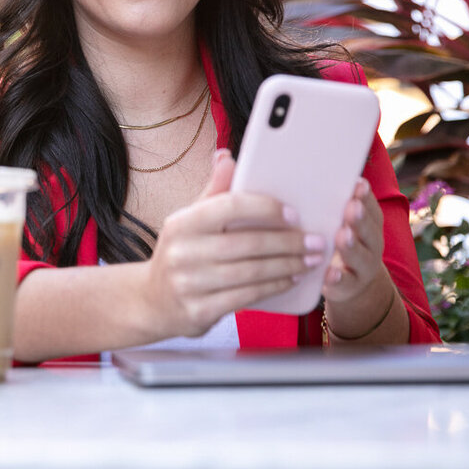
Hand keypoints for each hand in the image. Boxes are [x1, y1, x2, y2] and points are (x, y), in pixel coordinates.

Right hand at [143, 149, 326, 338]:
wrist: (152, 301)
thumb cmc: (181, 253)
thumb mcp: (190, 220)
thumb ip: (214, 191)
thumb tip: (227, 157)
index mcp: (182, 223)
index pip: (229, 206)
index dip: (265, 208)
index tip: (293, 214)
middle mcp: (183, 252)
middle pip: (248, 244)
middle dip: (289, 243)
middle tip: (316, 242)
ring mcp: (189, 284)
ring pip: (252, 272)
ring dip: (288, 266)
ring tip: (311, 261)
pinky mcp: (199, 311)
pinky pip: (247, 297)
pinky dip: (274, 286)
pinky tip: (291, 279)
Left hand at [321, 178, 402, 340]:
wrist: (351, 284)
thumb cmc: (337, 241)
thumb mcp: (340, 222)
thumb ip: (332, 204)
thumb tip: (308, 168)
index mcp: (369, 225)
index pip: (371, 209)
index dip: (365, 197)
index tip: (357, 184)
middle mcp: (371, 245)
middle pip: (368, 231)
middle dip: (359, 218)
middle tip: (351, 206)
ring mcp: (363, 268)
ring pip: (360, 257)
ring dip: (351, 246)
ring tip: (343, 235)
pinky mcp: (348, 288)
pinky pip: (345, 283)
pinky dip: (338, 278)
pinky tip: (330, 273)